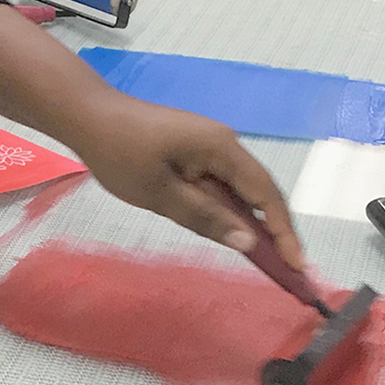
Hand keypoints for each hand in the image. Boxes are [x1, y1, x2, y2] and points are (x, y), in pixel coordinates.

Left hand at [72, 94, 303, 268]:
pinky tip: (229, 231)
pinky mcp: (193, 150)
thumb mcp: (161, 194)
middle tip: (286, 270)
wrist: (87, 114)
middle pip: (259, 191)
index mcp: (222, 148)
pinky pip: (220, 183)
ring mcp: (208, 145)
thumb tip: (247, 243)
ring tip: (265, 259)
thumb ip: (206, 218)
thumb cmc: (120, 153)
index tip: (298, 265)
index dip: (284, 231)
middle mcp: (224, 143)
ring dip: (251, 221)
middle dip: (274, 230)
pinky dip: (228, 208)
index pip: (266, 194)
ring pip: (239, 189)